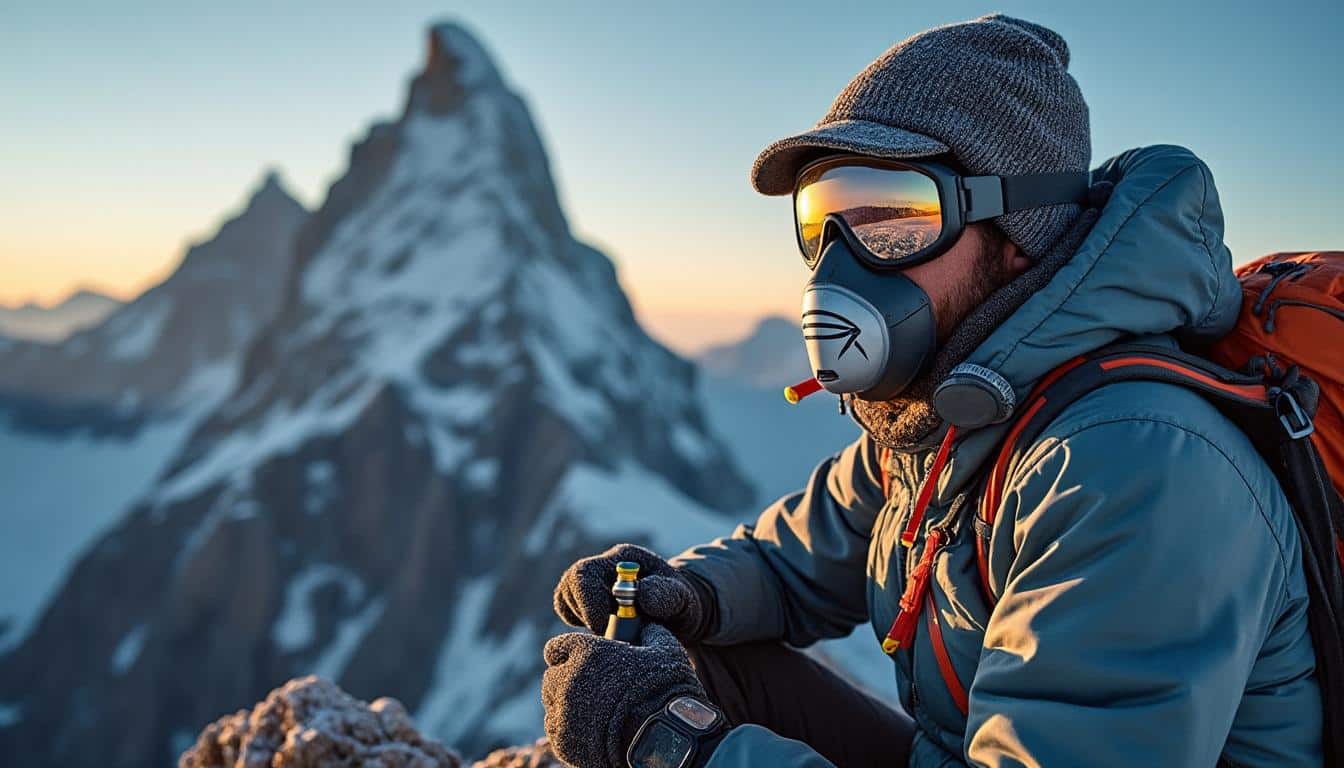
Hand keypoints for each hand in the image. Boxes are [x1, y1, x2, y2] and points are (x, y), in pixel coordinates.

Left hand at [543, 624, 706, 767]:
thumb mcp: (665, 650)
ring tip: (592, 712)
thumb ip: (649, 633)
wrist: (660, 737)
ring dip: (566, 705)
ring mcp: (561, 711)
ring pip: (552, 704)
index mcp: (585, 652)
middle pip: (552, 677)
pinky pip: (555, 729)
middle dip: (567, 681)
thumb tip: (648, 626)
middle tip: (591, 690)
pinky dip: (568, 729)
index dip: (568, 655)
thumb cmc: (664, 691)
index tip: (580, 662)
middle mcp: (566, 679)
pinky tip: (589, 730)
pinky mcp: (562, 740)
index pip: (556, 648)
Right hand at [553, 543, 708, 640]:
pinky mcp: (586, 601)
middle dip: (583, 613)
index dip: (589, 603)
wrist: (679, 613)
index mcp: (623, 560)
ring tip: (611, 631)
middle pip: (570, 584)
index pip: (585, 573)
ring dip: (582, 621)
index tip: (605, 627)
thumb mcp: (682, 600)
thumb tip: (641, 595)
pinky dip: (579, 625)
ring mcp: (592, 584)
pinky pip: (568, 612)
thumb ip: (666, 595)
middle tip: (605, 633)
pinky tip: (603, 631)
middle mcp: (603, 567)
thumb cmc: (681, 604)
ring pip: (565, 599)